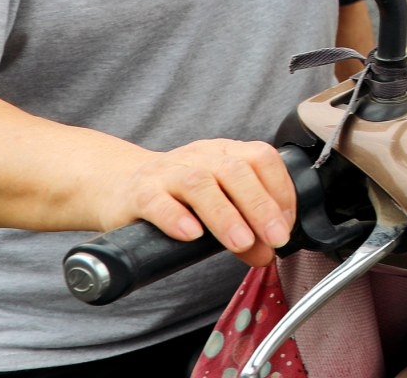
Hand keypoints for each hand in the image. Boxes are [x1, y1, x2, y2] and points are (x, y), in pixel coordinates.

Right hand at [103, 139, 295, 269]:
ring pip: (200, 184)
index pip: (263, 159)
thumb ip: (246, 225)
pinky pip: (157, 201)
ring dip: (225, 215)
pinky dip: (176, 218)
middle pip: (236, 171)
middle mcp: (200, 157)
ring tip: (241, 243)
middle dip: (261, 207)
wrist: (120, 186)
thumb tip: (268, 253)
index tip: (287, 225)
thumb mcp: (218, 203)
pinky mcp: (139, 194)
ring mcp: (168, 173)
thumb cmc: (177, 195)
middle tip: (276, 238)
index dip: (280, 191)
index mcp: (226, 153)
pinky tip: (191, 235)